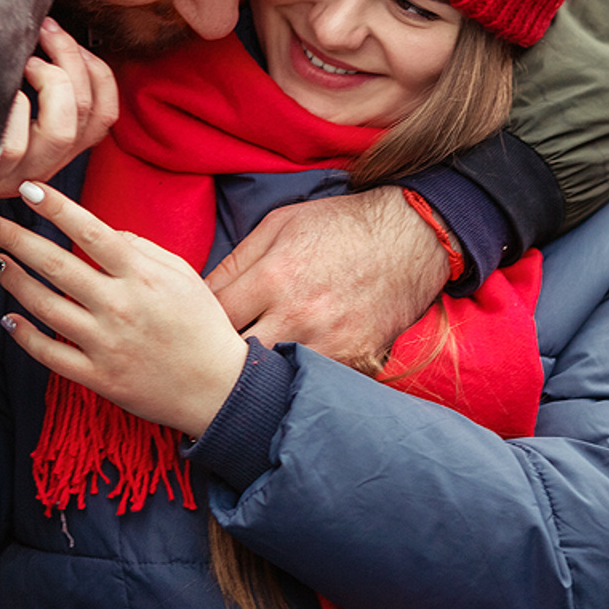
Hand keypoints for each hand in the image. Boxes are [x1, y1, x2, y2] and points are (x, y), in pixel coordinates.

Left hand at [0, 19, 118, 197]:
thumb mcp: (7, 111)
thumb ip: (34, 84)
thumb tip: (47, 30)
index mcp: (60, 148)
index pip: (105, 112)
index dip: (95, 69)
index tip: (66, 39)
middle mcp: (46, 164)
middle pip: (86, 112)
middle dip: (70, 58)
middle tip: (45, 30)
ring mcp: (19, 173)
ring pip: (62, 131)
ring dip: (51, 82)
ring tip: (26, 62)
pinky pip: (12, 145)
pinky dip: (11, 108)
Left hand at [0, 182, 247, 436]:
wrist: (218, 388)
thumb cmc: (201, 323)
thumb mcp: (181, 273)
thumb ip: (141, 247)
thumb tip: (103, 231)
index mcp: (142, 275)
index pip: (90, 232)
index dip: (57, 208)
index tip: (28, 190)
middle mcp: (120, 305)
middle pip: (56, 265)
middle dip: (15, 239)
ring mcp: (105, 343)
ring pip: (45, 307)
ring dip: (13, 281)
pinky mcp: (98, 377)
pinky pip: (50, 354)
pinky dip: (25, 336)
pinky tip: (8, 318)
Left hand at [205, 186, 449, 373]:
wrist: (411, 239)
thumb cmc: (338, 227)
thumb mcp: (279, 225)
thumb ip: (235, 260)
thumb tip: (199, 293)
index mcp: (274, 277)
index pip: (216, 316)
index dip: (199, 322)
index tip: (197, 326)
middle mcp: (299, 315)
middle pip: (237, 357)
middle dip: (219, 358)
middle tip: (211, 356)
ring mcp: (330, 343)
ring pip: (273, 380)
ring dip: (257, 377)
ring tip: (246, 372)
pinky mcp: (355, 362)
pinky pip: (313, 383)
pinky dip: (297, 381)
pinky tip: (287, 373)